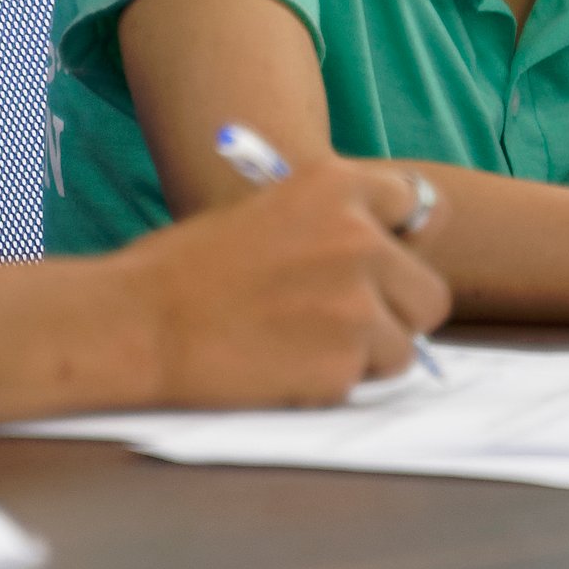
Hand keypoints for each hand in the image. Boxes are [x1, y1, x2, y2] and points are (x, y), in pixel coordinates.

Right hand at [119, 157, 451, 407]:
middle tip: (352, 321)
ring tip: (307, 345)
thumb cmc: (193, 266)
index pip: (420, 207)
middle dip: (398, 310)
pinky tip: (286, 367)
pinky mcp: (342, 362)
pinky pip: (367, 381)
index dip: (401, 240)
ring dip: (370, 353)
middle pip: (430, 290)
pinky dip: (336, 383)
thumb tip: (395, 250)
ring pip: (406, 343)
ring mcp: (357, 302)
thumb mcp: (275, 209)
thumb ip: (338, 221)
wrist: (138, 320)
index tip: (380, 259)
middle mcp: (360, 237)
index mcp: (340, 185)